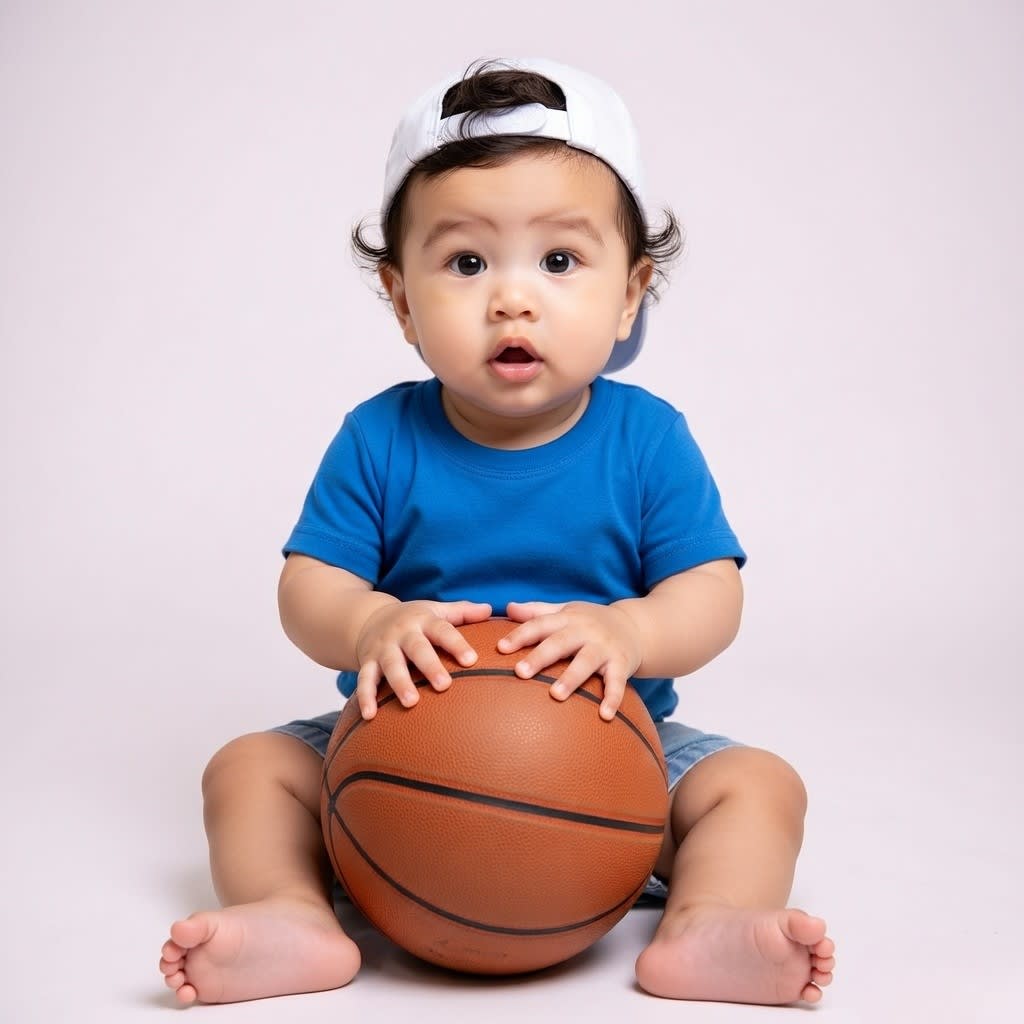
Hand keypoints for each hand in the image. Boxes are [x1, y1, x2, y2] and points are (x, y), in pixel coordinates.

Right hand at [355, 600, 492, 718]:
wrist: (370, 618)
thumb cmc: (414, 619)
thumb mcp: (435, 610)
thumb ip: (462, 612)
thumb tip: (490, 609)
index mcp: (423, 620)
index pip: (443, 630)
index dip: (457, 644)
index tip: (471, 660)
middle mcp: (402, 633)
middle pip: (417, 649)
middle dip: (429, 666)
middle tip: (444, 685)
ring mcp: (383, 648)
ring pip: (391, 665)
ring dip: (400, 683)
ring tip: (411, 702)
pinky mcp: (367, 662)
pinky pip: (364, 680)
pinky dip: (365, 697)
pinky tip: (370, 716)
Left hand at [498, 601, 642, 720]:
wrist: (634, 626)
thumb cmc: (590, 622)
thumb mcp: (566, 611)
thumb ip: (537, 611)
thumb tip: (508, 608)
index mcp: (568, 618)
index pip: (540, 624)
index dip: (520, 635)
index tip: (501, 648)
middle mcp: (585, 631)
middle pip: (560, 643)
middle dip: (540, 657)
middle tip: (520, 673)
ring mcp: (604, 647)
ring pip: (586, 662)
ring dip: (571, 678)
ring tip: (555, 695)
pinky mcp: (622, 664)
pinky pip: (617, 682)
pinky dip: (613, 698)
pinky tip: (605, 715)